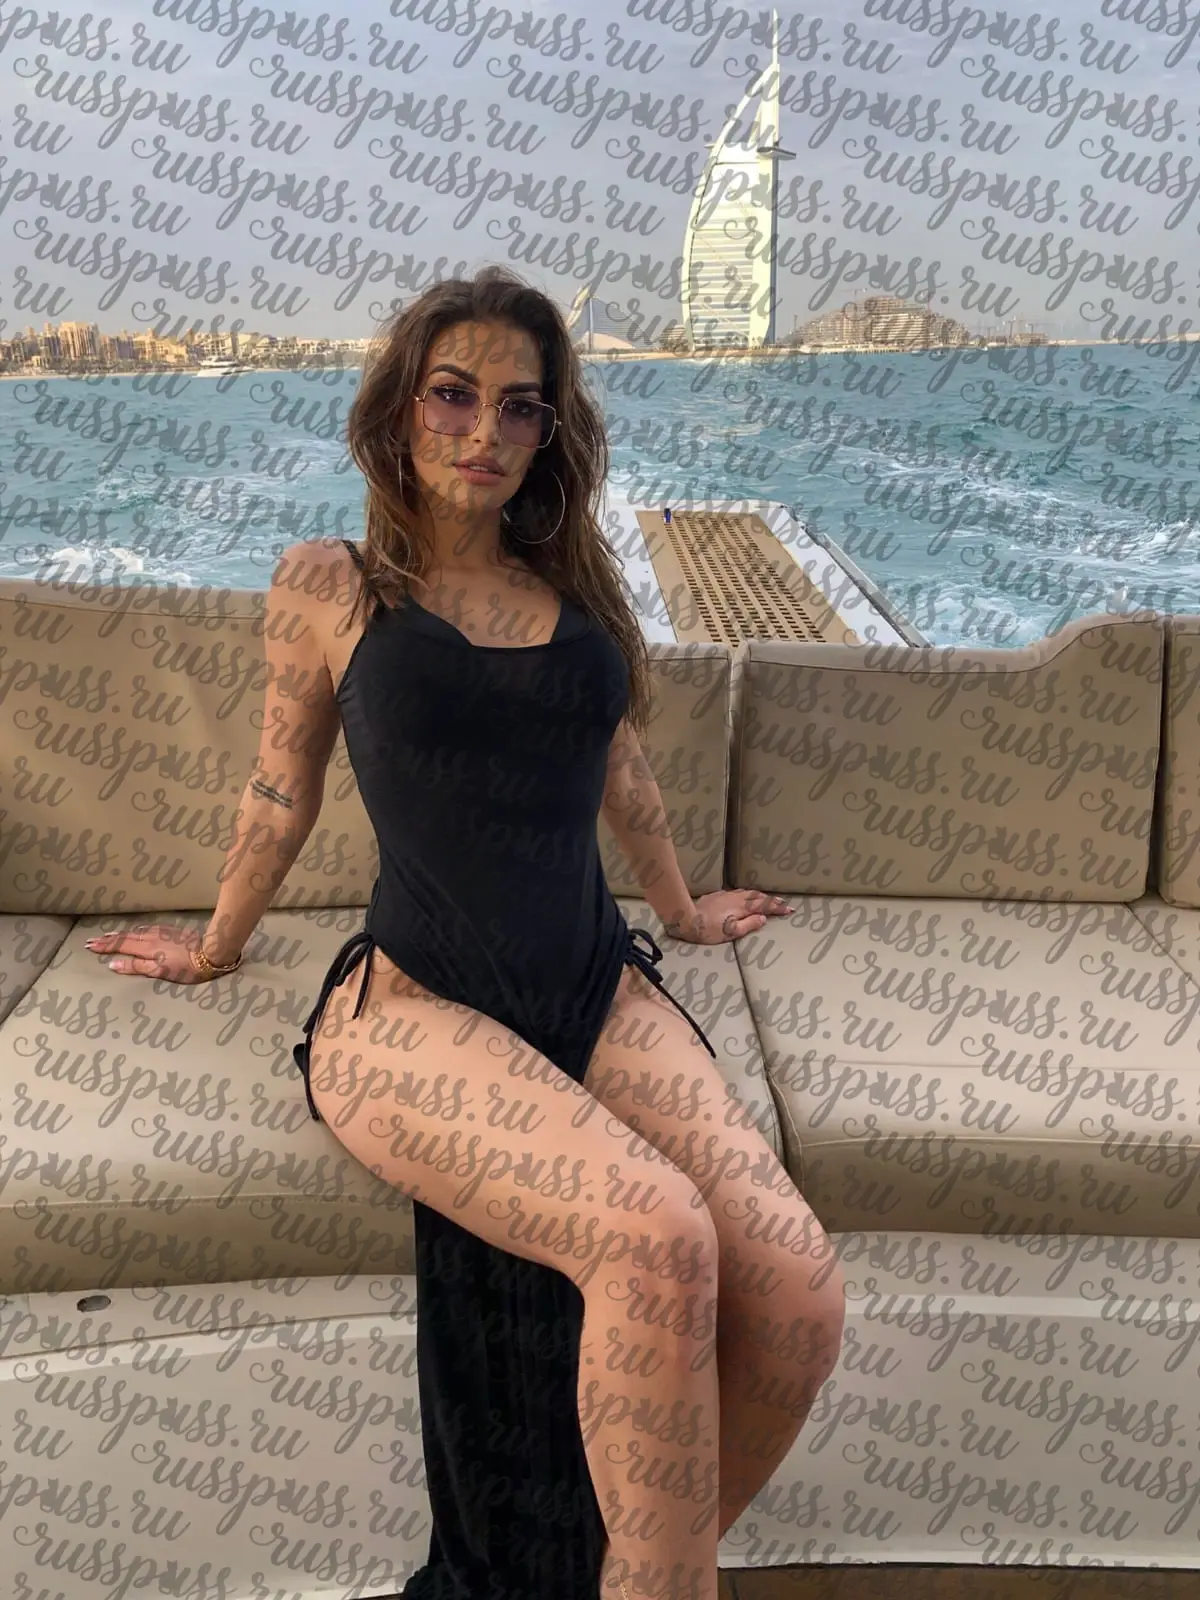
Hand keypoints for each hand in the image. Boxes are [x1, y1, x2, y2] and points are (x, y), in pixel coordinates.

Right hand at [84, 924, 226, 982]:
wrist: (210, 952)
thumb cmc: (186, 967)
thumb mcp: (160, 971)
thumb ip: (137, 967)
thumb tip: (113, 965)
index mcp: (146, 948)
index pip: (120, 946)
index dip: (104, 946)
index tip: (89, 946)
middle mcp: (151, 937)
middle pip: (125, 937)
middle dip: (107, 939)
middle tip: (92, 940)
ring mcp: (161, 932)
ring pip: (135, 931)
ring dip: (120, 934)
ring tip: (108, 935)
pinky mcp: (171, 931)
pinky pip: (146, 928)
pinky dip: (135, 930)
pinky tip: (135, 930)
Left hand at [665, 890, 793, 944]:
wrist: (686, 918)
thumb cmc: (708, 930)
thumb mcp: (731, 932)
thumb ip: (749, 924)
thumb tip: (763, 918)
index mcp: (742, 907)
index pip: (764, 906)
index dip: (777, 908)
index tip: (789, 910)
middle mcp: (736, 898)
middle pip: (757, 897)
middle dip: (771, 900)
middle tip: (782, 903)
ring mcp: (726, 895)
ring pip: (747, 892)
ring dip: (759, 895)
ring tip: (767, 898)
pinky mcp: (717, 895)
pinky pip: (737, 892)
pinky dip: (747, 894)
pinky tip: (744, 896)